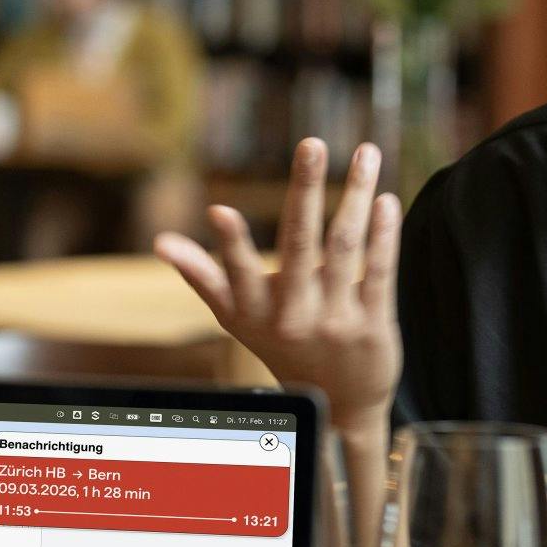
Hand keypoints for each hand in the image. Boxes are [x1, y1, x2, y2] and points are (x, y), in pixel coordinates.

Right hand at [155, 138, 401, 431]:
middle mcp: (295, 316)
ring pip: (346, 247)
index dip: (231, 244)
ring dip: (356, 194)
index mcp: (255, 311)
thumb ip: (202, 276)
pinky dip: (384, 235)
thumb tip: (160, 242)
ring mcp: (336, 321)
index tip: (221, 212)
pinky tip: (386, 201)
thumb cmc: (282, 346)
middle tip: (310, 142)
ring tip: (366, 152)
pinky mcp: (374, 325)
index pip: (239, 273)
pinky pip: (380, 273)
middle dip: (304, 191)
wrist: (342, 404)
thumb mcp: (237, 318)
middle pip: (300, 244)